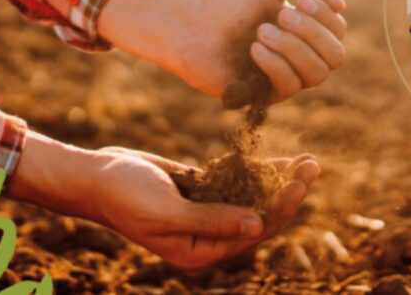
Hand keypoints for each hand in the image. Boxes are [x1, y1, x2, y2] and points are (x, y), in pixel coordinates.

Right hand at [9, 132, 320, 269]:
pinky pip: (237, 182)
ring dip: (278, 180)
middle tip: (313, 166)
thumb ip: (213, 220)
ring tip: (308, 161)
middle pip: (259, 215)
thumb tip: (258, 226)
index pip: (253, 232)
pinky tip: (280, 159)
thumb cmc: (125, 196)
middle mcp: (208, 236)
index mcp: (201, 252)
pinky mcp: (202, 191)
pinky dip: (257, 171)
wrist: (96, 175)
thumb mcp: (168, 212)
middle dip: (287, 192)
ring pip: (253, 197)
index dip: (280, 207)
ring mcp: (206, 212)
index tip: (300, 182)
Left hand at [99, 0, 346, 103]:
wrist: (188, 22)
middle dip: (313, 33)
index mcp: (305, 31)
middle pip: (336, 56)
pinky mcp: (264, 96)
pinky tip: (253, 49)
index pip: (339, 32)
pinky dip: (275, 64)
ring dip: (292, 48)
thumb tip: (342, 6)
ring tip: (261, 31)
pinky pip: (289, 86)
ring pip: (317, 75)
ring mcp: (283, 79)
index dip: (325, 17)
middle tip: (283, 15)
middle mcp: (299, 57)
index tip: (298, 0)